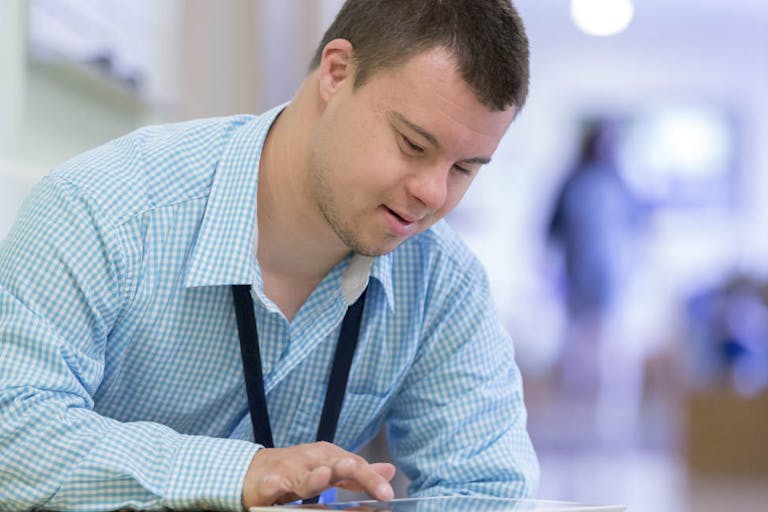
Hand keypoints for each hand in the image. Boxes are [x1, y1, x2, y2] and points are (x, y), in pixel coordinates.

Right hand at [241, 441, 395, 507]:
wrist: (252, 471)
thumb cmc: (295, 471)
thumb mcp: (329, 469)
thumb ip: (356, 473)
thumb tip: (389, 470)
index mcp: (328, 457)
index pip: (354, 465)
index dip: (370, 478)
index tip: (387, 494)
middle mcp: (310, 461)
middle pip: (332, 465)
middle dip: (345, 468)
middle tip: (355, 471)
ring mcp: (288, 471)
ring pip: (302, 476)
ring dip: (313, 477)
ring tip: (325, 476)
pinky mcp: (266, 483)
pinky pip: (272, 485)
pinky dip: (275, 486)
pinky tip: (277, 489)